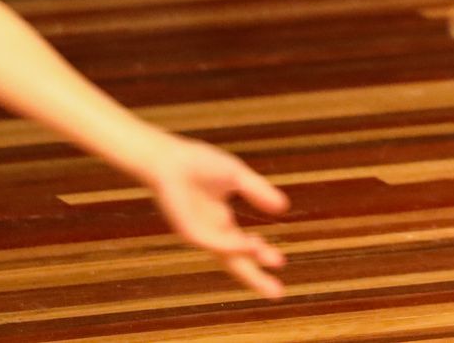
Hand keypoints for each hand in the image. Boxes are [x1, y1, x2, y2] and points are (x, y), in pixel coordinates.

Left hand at [141, 136, 292, 298]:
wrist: (170, 159)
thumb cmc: (199, 164)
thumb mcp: (237, 177)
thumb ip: (258, 192)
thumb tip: (284, 209)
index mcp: (221, 223)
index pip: (244, 246)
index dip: (262, 255)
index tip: (282, 264)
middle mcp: (211, 233)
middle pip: (236, 262)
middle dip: (257, 278)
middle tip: (278, 294)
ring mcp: (200, 234)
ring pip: (227, 256)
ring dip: (251, 261)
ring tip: (276, 260)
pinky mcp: (189, 230)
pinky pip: (215, 242)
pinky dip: (234, 246)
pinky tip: (253, 243)